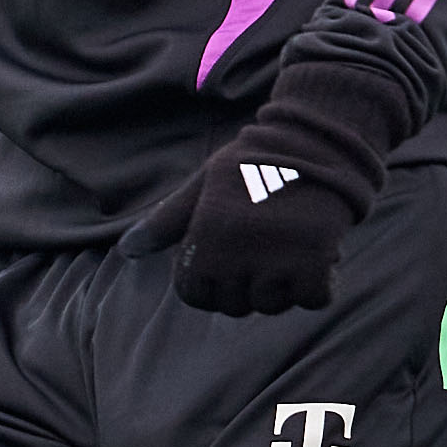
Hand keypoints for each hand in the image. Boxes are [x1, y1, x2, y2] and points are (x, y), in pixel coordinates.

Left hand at [163, 55, 416, 316]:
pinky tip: (319, 256)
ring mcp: (275, 258)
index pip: (195, 294)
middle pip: (235, 305)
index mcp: (205, 232)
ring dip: (285, 284)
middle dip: (249, 285)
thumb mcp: (204, 185)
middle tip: (267, 247)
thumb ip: (166, 221)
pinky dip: (320, 285)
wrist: (320, 142)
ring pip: (273, 304)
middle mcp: (236, 251)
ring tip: (291, 245)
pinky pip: (314, 299)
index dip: (212, 283)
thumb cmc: (256, 164)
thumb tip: (127, 251)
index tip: (233, 258)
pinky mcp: (315, 260)